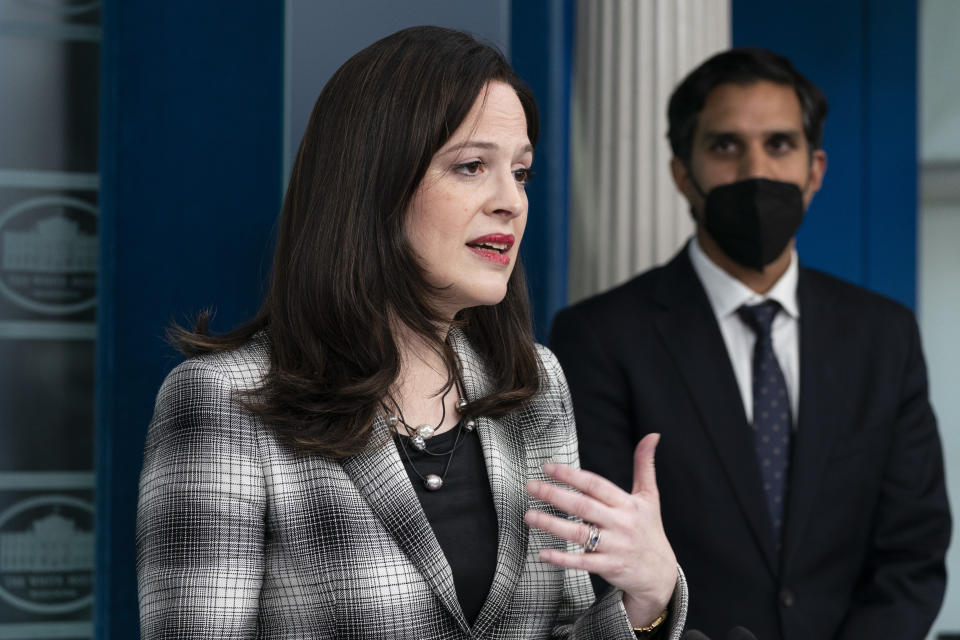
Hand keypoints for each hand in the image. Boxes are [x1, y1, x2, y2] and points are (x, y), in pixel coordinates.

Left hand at [524, 433, 676, 626]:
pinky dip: (562, 559)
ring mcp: (614, 546)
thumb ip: (645, 465)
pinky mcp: (609, 568)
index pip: (595, 485)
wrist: (661, 573)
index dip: (571, 475)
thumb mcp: (650, 497)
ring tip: (529, 516)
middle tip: (531, 486)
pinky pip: (582, 562)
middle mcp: (620, 523)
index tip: (548, 467)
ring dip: (551, 524)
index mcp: (627, 504)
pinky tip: (543, 553)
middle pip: (583, 506)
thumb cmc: (650, 530)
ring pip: (579, 533)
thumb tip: (652, 435)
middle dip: (554, 495)